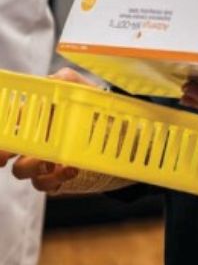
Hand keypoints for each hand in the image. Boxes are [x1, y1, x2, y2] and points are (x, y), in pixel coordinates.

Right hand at [0, 67, 95, 193]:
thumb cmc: (94, 107)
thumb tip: (53, 79)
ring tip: (52, 161)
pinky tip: (70, 170)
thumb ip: (68, 79)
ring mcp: (42, 161)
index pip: (10, 123)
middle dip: (3, 153)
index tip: (1, 139)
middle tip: (6, 158)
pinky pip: (43, 185)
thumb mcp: (85, 88)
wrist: (118, 133)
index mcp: (37, 117)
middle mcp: (35, 140)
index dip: (2, 133)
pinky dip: (54, 180)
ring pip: (21, 170)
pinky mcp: (55, 178)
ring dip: (33, 166)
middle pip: (7, 150)